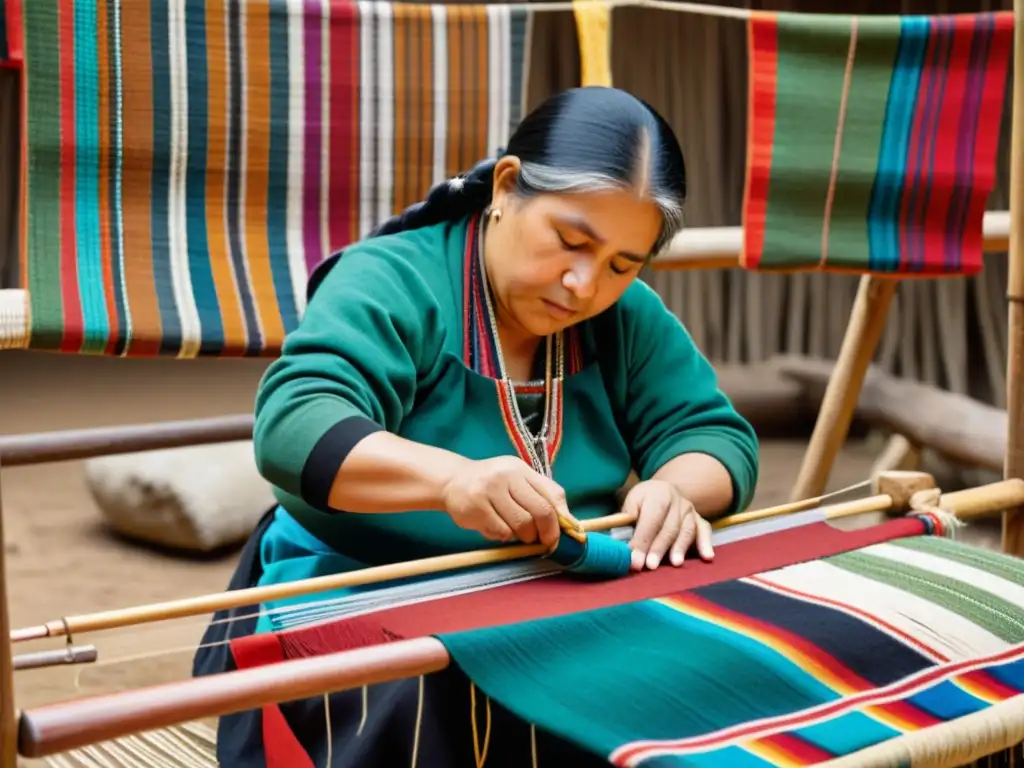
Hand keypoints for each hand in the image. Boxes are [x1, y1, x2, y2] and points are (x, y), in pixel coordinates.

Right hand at [441, 456, 577, 548]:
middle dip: (547, 533)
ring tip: (517, 533)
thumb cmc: (492, 484)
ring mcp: (489, 491)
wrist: (452, 480)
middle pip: (540, 511)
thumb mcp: (517, 480)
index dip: (562, 519)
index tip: (562, 535)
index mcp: (521, 469)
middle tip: (544, 542)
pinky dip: (504, 536)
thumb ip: (542, 495)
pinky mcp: (475, 507)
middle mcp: (506, 476)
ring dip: (524, 536)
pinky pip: (501, 532)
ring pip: (521, 525)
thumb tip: (570, 523)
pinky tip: (497, 528)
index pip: (552, 495)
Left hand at [621, 480, 713, 570]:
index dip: (642, 541)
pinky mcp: (700, 519)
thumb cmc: (642, 502)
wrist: (663, 491)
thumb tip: (617, 546)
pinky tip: (707, 557)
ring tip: (674, 564)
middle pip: (669, 527)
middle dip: (658, 548)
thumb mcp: (631, 504)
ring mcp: (690, 510)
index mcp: (657, 494)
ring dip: (680, 548)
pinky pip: (705, 531)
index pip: (650, 520)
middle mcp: (677, 500)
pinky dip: (706, 544)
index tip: (635, 560)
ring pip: (686, 530)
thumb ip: (625, 523)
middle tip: (650, 566)